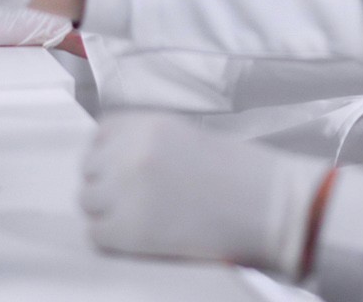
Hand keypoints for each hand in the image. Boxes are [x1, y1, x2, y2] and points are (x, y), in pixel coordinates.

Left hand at [79, 113, 332, 277]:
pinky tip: (141, 239)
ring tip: (141, 220)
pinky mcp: (130, 229)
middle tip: (135, 201)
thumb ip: (150, 144)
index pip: (101, 134)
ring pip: (88, 202)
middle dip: (108, 184)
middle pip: (89, 169)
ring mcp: (126, 190)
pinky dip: (113, 239)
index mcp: (149, 124)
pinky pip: (97, 234)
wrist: (274, 209)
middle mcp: (131, 151)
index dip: (111, 155)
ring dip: (108, 212)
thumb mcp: (191, 139)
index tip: (123, 170)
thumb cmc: (243, 176)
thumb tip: (113, 163)